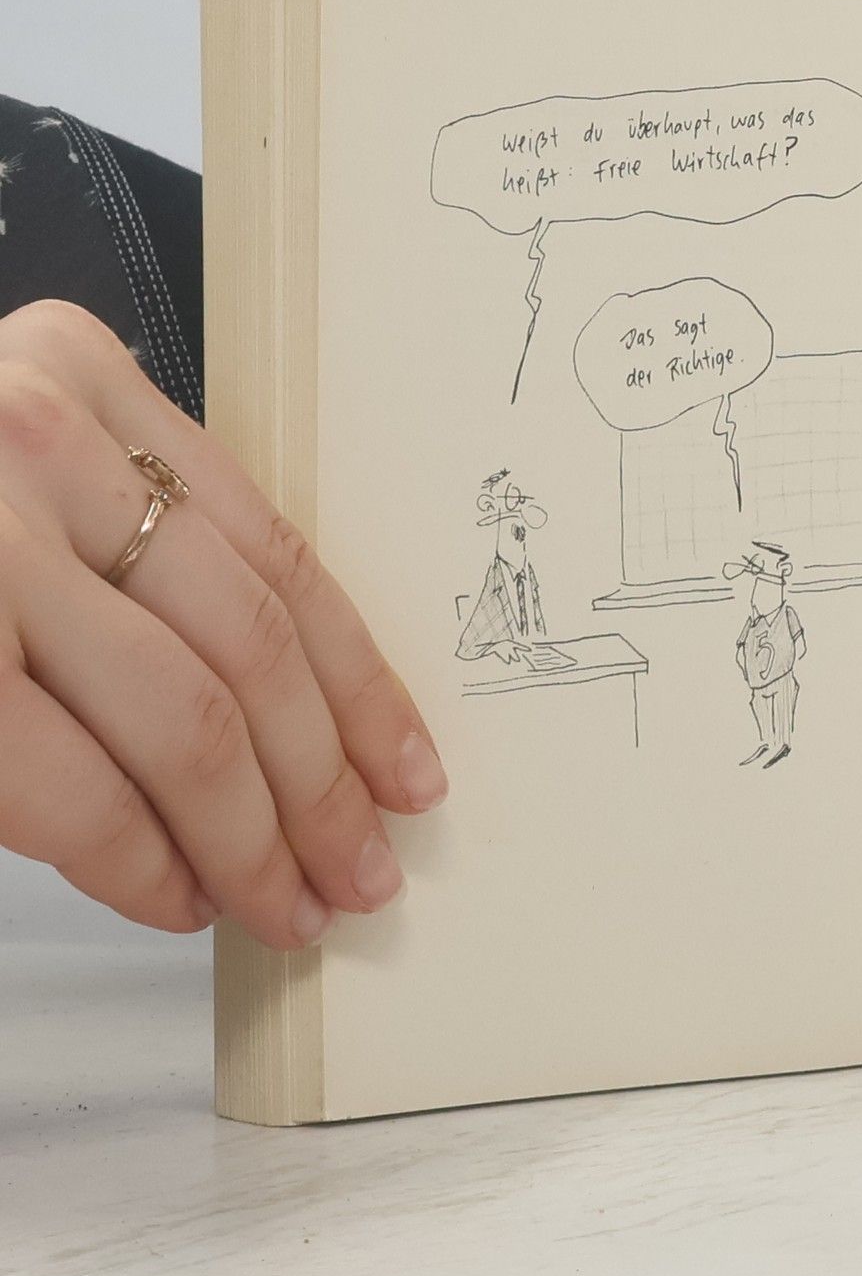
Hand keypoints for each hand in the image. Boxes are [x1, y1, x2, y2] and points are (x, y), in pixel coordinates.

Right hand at [0, 301, 445, 947]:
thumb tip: (288, 707)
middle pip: (249, 646)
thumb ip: (129, 533)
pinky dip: (142, 860)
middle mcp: (31, 436)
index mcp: (80, 373)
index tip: (408, 768)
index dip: (362, 681)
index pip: (278, 556)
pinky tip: (179, 897)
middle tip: (364, 866)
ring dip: (254, 838)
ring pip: (184, 721)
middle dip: (324, 783)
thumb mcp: (11, 459)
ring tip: (291, 901)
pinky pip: (68, 786)